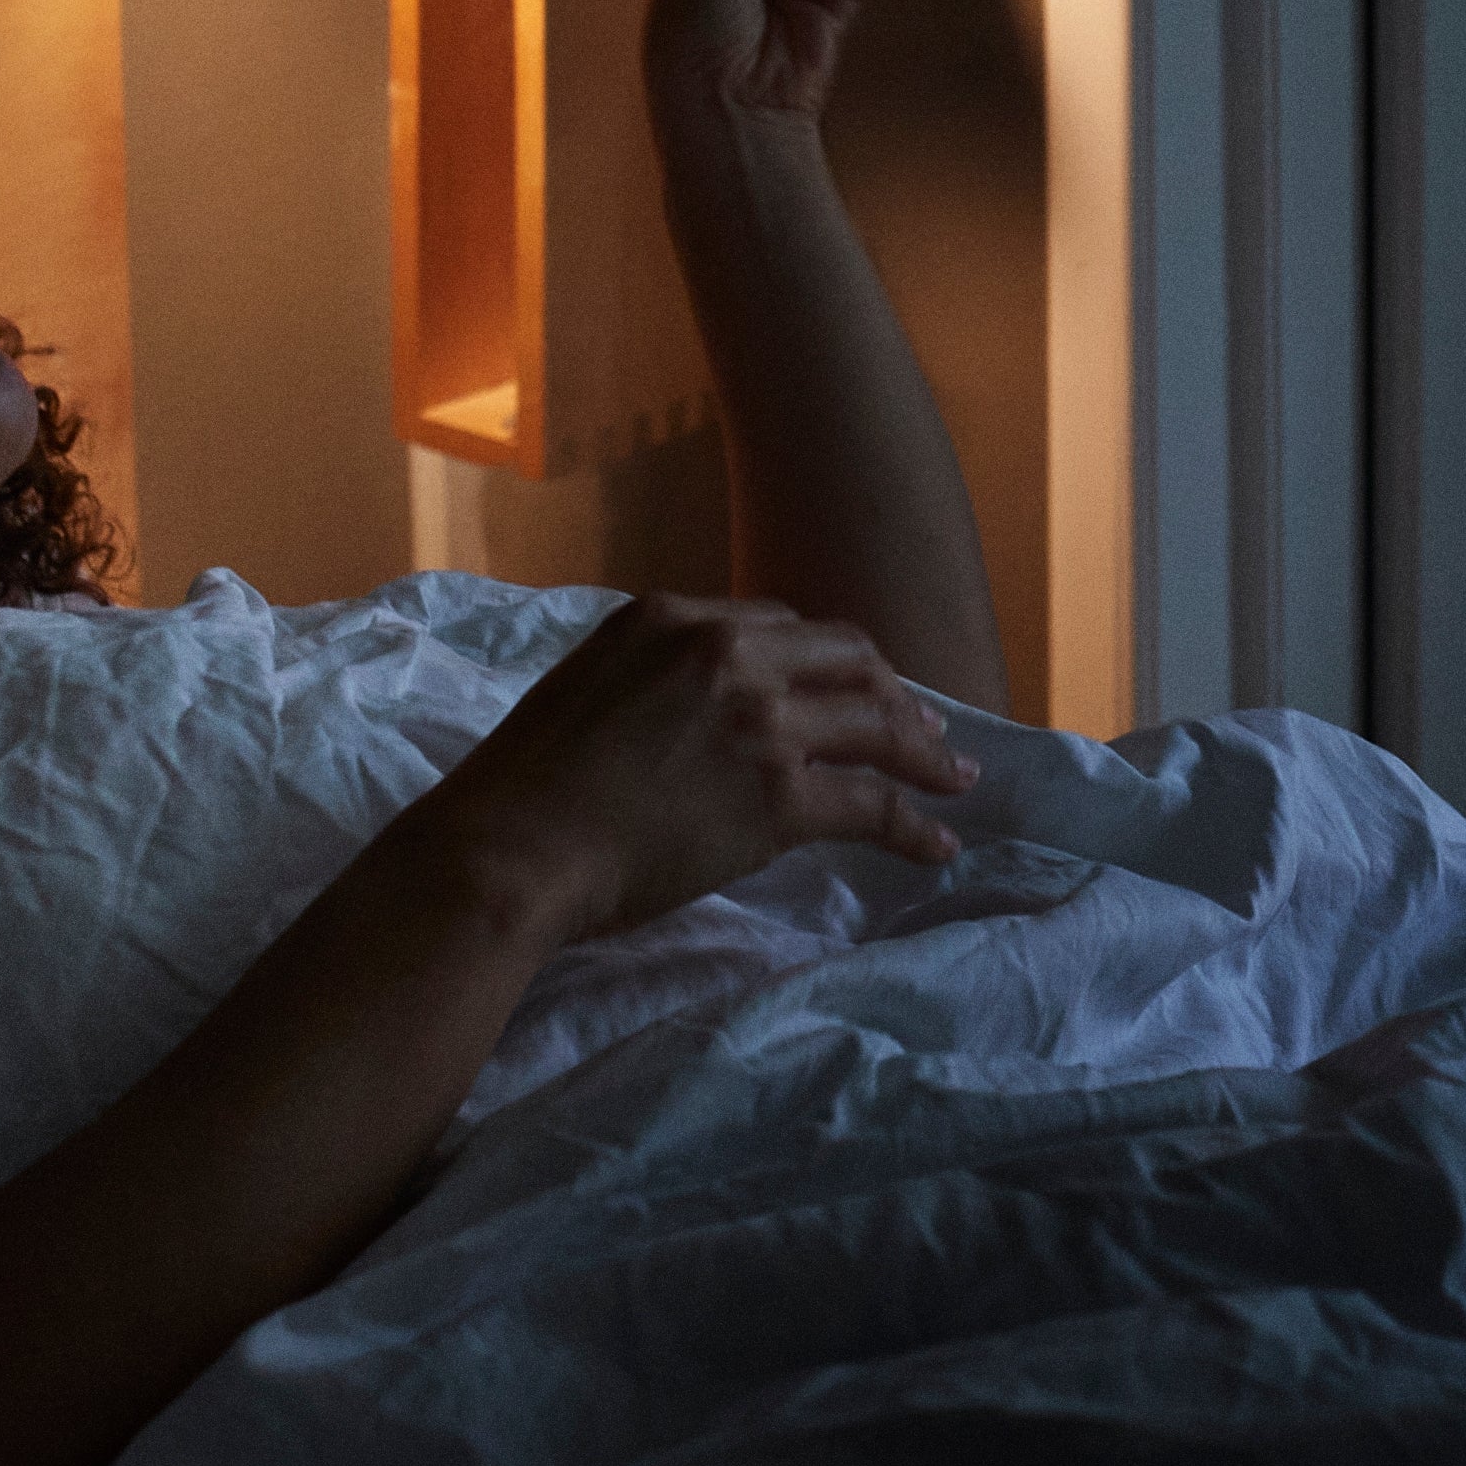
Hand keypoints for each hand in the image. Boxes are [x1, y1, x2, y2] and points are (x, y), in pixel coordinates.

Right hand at [377, 592, 977, 951]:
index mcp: (670, 617)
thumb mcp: (582, 687)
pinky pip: (874, 805)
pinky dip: (916, 825)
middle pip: (846, 657)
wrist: (511, 848)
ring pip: (876, 725)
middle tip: (919, 726)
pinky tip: (938, 843)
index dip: (820, 660)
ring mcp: (760, 721)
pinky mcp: (780, 796)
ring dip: (925, 753)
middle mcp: (725, 651)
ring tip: (955, 777)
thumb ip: (646, 679)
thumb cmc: (522, 789)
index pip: (776, 624)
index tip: (842, 686)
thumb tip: (681, 712)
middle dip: (890, 690)